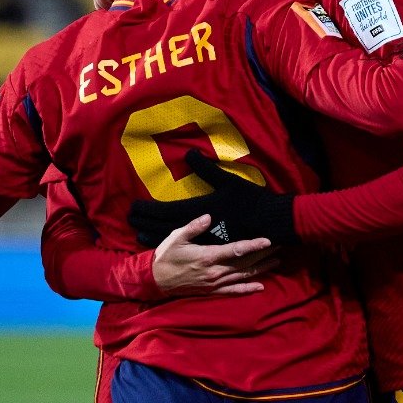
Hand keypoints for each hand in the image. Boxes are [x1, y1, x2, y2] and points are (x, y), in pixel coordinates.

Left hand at [128, 151, 296, 245]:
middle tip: (129, 220)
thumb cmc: (251, 201)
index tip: (133, 208)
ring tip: (139, 235)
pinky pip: (186, 249)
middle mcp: (198, 228)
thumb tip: (189, 153)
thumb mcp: (228, 181)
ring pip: (174, 242)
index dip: (147, 210)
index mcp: (200, 210)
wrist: (273, 223)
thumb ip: (206, 168)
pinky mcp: (214, 249)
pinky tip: (165, 248)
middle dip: (145, 223)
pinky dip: (172, 247)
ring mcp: (205, 241)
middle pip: (164, 228)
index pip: (165, 211)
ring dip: (154, 237)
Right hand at [150, 215, 277, 296]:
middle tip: (280, 246)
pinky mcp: (212, 291)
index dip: (253, 245)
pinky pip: (234, 291)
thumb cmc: (166, 256)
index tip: (268, 240)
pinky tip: (261, 286)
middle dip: (263, 254)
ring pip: (243, 276)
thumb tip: (208, 217)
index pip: (236, 250)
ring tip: (277, 261)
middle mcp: (215, 271)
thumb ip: (193, 227)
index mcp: (207, 256)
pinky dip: (248, 289)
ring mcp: (215, 283)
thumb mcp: (176, 237)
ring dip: (261, 269)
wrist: (155, 280)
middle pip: (244, 263)